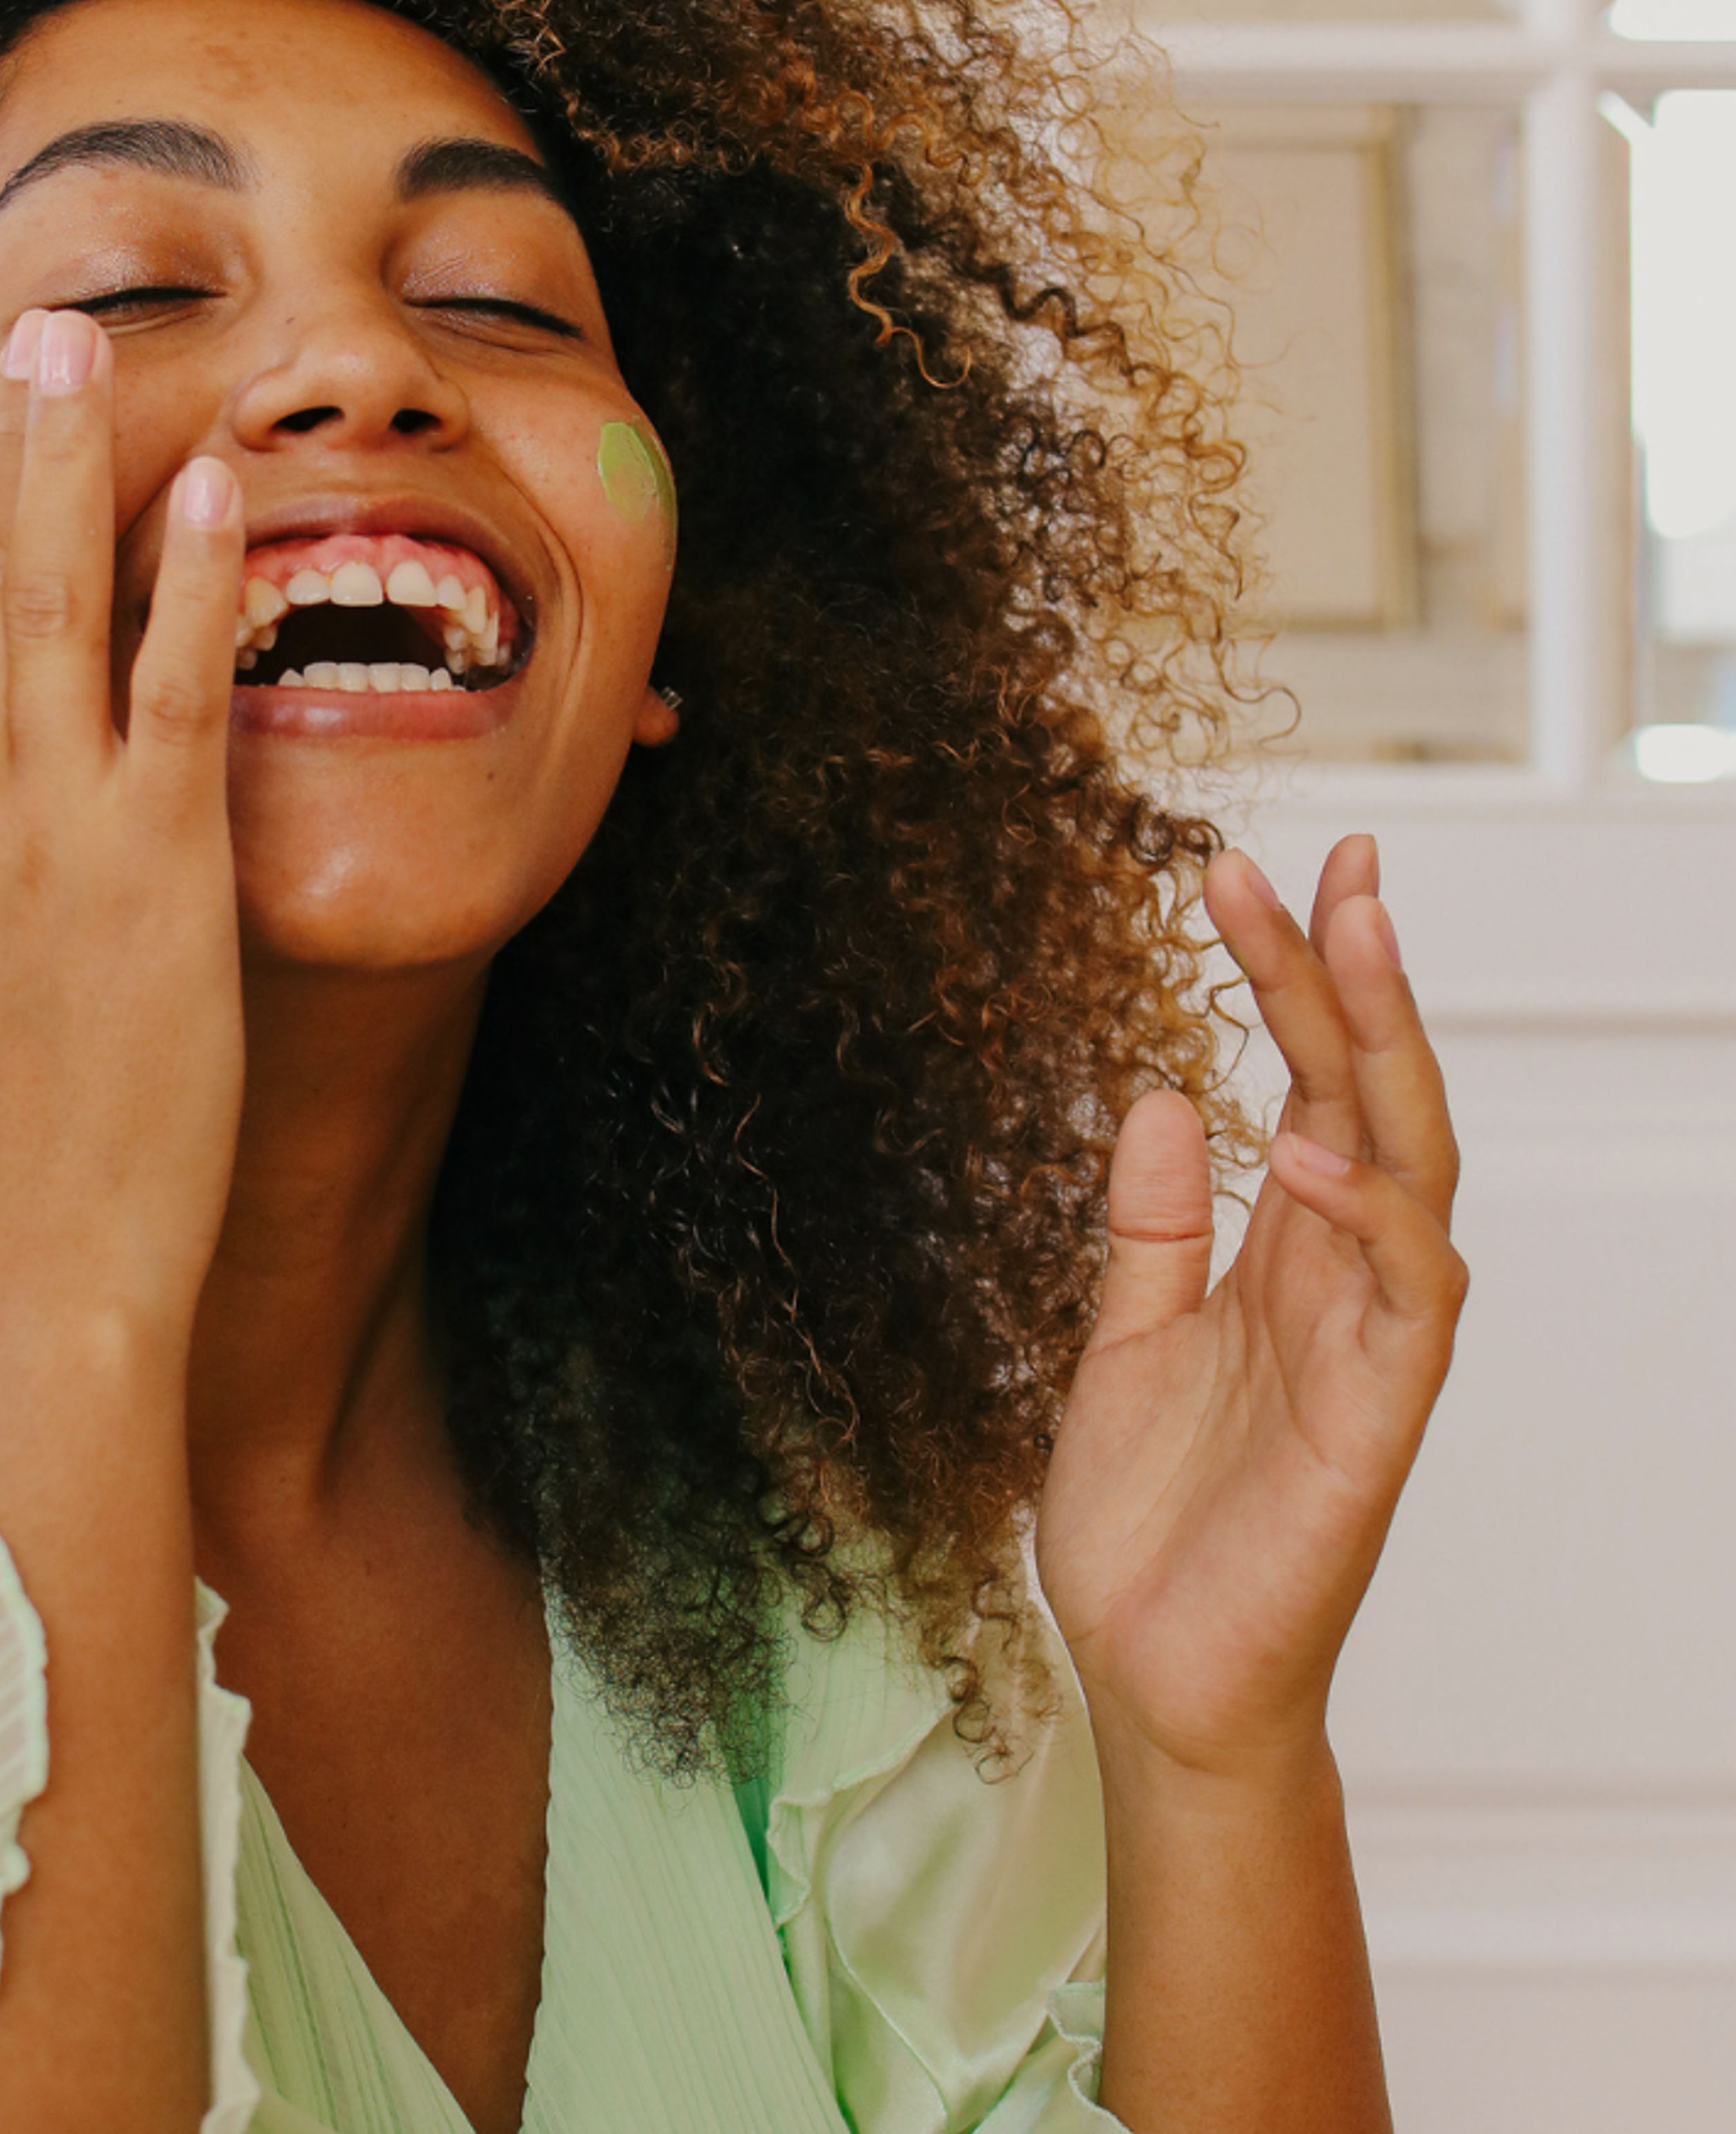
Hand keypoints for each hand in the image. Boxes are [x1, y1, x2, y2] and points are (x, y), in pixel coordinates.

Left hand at [1035, 835, 1466, 1777]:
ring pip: (1413, 1169)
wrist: (1151, 1676)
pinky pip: (1406, 1300)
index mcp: (1279, 1257)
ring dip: (1387, 1052)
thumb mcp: (1123, 1341)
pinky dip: (1370, 1218)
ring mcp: (1368, 1347)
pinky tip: (1306, 1152)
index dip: (1298, 981)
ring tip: (1349, 935)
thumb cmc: (1151, 1523)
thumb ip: (1149, 1228)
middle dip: (1358, 979)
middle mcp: (1339, 1283)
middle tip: (1341, 862)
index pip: (1308, 1087)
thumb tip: (1160, 1092)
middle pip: (1370, 1098)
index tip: (1261, 873)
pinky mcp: (1376, 1423)